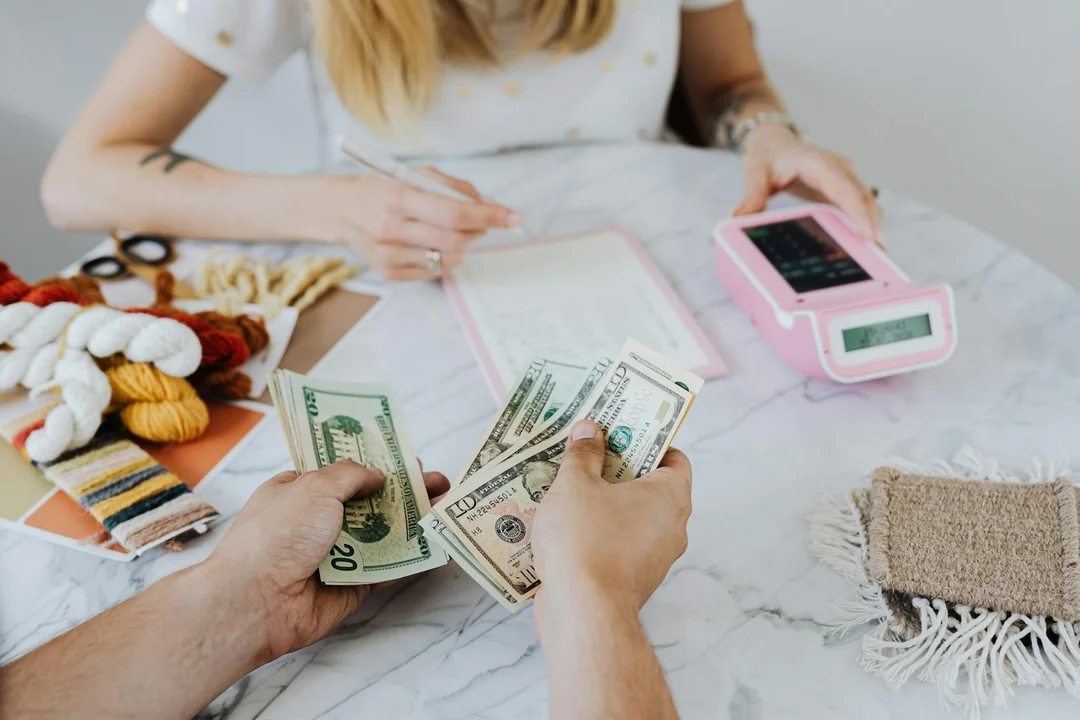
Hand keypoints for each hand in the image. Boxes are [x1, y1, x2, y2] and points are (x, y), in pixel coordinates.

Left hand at [204, 460, 450, 659]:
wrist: (256, 601)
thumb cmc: (276, 536)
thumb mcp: (314, 487)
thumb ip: (351, 475)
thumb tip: (378, 475)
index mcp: (302, 491)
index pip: (344, 473)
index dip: (376, 464)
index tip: (407, 458)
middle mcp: (319, 522)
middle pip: (371, 503)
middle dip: (405, 491)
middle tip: (437, 482)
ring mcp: (337, 554)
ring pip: (384, 534)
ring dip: (415, 521)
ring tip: (447, 505)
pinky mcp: (352, 585)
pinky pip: (388, 568)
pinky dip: (412, 557)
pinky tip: (438, 543)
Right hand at [308, 168, 520, 279]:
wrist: (341, 210)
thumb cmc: (384, 189)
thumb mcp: (415, 175)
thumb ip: (454, 188)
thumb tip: (490, 206)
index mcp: (399, 197)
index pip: (454, 213)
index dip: (488, 217)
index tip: (513, 218)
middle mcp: (392, 228)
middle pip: (455, 240)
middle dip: (478, 232)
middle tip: (481, 224)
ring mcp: (389, 254)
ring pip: (448, 259)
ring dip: (461, 246)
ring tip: (449, 232)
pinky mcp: (389, 272)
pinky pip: (433, 271)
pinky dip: (442, 258)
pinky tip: (429, 243)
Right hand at [531, 421, 692, 621]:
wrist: (583, 613)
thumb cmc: (585, 540)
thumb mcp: (575, 485)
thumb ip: (583, 454)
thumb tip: (590, 430)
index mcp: (670, 496)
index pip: (675, 458)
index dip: (649, 442)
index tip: (621, 433)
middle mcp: (672, 527)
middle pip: (651, 487)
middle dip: (619, 470)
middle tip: (588, 454)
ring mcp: (655, 558)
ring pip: (632, 519)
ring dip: (605, 504)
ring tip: (569, 488)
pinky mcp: (633, 581)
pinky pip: (619, 546)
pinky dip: (599, 534)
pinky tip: (566, 526)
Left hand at [734, 124, 884, 246]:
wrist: (773, 143)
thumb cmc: (766, 156)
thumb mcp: (755, 173)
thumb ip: (752, 195)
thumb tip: (739, 217)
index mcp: (818, 163)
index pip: (845, 189)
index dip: (859, 213)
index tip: (868, 235)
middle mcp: (838, 169)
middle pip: (863, 198)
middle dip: (873, 225)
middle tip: (879, 255)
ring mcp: (844, 178)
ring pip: (867, 203)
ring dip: (873, 227)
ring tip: (878, 257)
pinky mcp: (843, 189)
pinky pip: (859, 206)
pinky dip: (865, 225)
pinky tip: (865, 248)